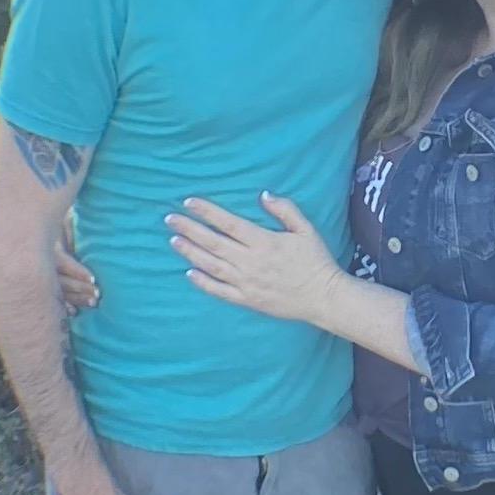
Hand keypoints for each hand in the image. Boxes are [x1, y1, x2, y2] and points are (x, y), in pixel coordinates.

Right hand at [52, 204, 98, 316]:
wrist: (34, 233)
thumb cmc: (56, 226)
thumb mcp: (63, 223)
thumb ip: (70, 226)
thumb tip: (83, 222)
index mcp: (47, 248)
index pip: (63, 262)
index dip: (77, 271)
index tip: (93, 279)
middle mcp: (42, 264)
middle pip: (62, 280)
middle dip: (81, 288)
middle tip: (98, 294)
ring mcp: (41, 277)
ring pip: (59, 291)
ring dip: (76, 298)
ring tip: (93, 302)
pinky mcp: (42, 287)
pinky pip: (52, 300)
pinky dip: (63, 306)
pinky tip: (73, 312)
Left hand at [166, 189, 350, 326]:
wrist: (323, 297)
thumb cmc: (316, 261)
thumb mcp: (306, 229)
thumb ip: (284, 210)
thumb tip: (263, 195)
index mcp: (264, 242)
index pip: (228, 223)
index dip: (207, 211)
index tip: (189, 202)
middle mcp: (251, 262)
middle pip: (214, 242)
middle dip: (190, 229)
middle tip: (170, 219)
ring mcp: (247, 282)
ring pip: (212, 265)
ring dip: (191, 252)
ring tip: (174, 241)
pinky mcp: (248, 300)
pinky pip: (220, 291)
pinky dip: (203, 283)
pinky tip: (189, 273)